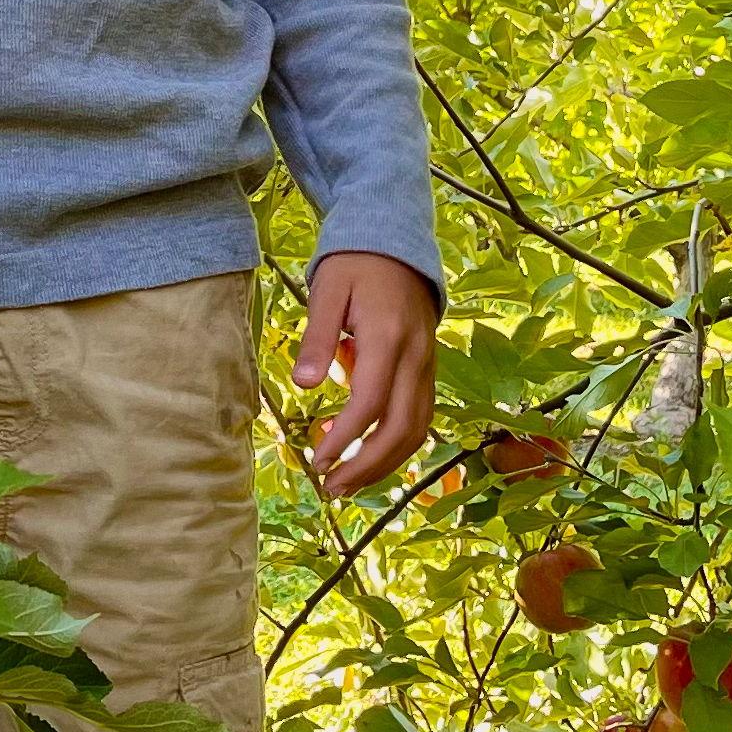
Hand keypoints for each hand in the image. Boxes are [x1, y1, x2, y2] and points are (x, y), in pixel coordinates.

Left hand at [294, 251, 438, 499]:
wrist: (397, 244)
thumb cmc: (356, 264)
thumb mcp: (328, 289)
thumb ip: (317, 336)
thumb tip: (304, 385)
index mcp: (388, 337)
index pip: (370, 403)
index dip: (344, 438)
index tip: (316, 461)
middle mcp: (416, 358)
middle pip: (401, 428)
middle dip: (367, 466)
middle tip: (332, 488)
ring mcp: (427, 366)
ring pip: (417, 430)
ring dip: (385, 464)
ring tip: (348, 484)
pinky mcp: (427, 371)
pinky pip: (419, 417)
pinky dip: (398, 445)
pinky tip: (370, 458)